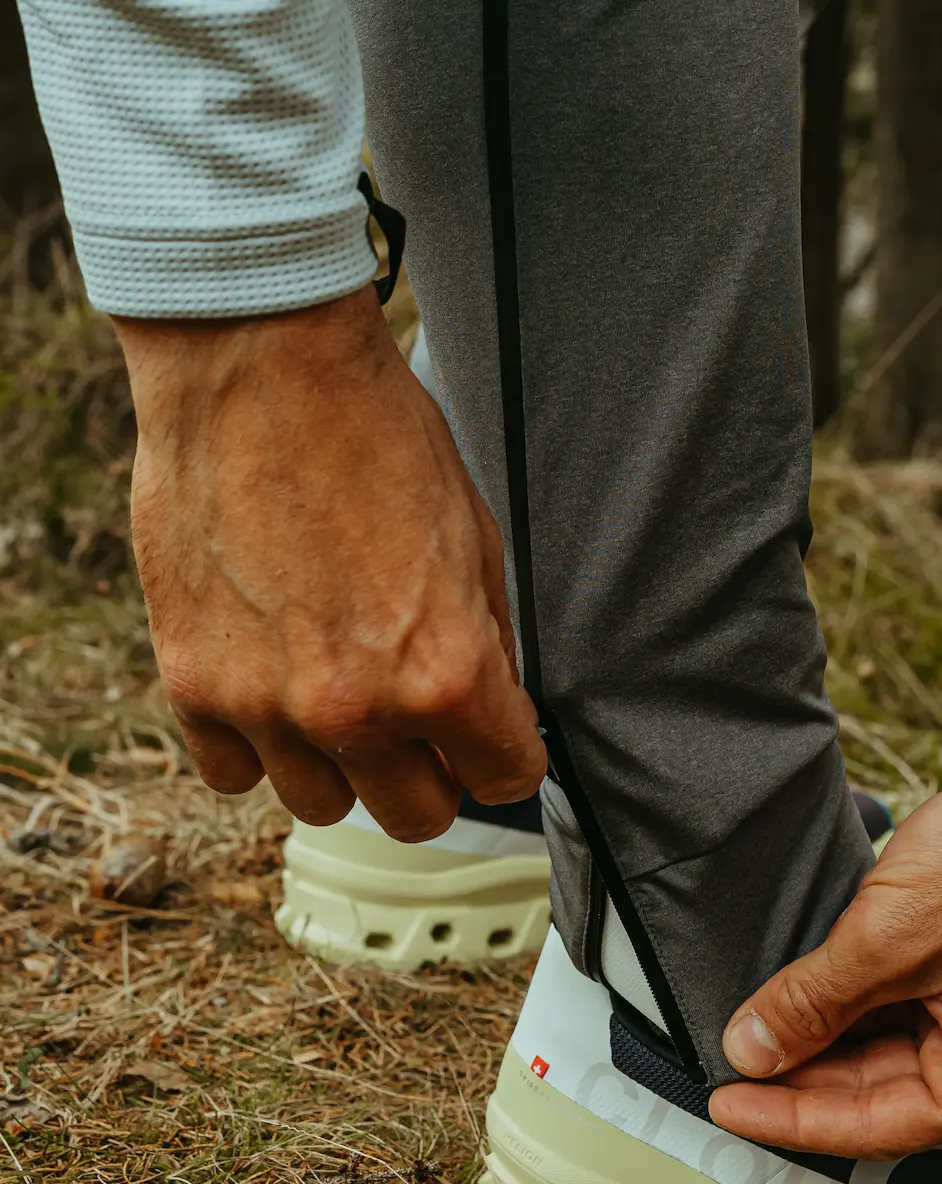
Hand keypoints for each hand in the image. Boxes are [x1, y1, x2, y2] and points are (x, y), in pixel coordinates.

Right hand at [115, 287, 544, 839]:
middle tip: (422, 722)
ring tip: (338, 690)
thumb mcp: (474, 532)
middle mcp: (355, 708)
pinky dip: (257, 743)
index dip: (506, 752)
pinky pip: (234, 773)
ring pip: (323, 804)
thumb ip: (485, 637)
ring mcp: (266, 705)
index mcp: (443, 672)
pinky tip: (271, 683)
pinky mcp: (193, 685)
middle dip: (432, 773)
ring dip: (342, 763)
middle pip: (417, 817)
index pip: (506, 779)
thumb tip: (495, 699)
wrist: (259, 367)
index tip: (493, 733)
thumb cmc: (372, 432)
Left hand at [710, 490, 941, 1157]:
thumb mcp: (888, 939)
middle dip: (798, 1077)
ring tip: (743, 1029)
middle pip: (875, 1091)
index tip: (723, 1103)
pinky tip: (788, 991)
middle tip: (722, 1066)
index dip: (790, 1118)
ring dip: (814, 1037)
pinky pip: (889, 1001)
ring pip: (876, 1046)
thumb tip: (752, 1048)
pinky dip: (841, 999)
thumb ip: (813, 1004)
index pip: (875, 1125)